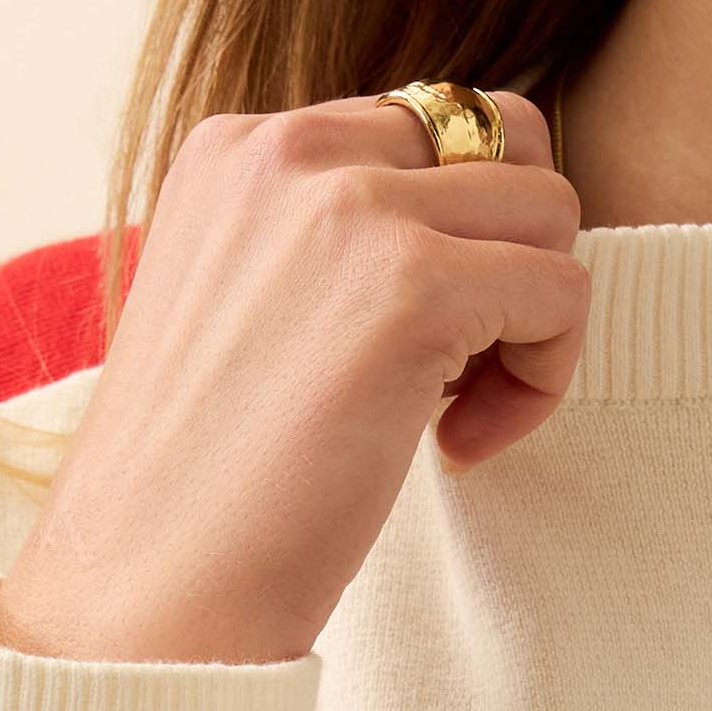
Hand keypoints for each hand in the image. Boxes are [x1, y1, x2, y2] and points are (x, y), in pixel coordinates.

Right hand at [0, 86, 586, 665]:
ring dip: (534, 324)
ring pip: (551, 211)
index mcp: (240, 145)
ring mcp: (351, 209)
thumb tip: (472, 231)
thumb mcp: (247, 310)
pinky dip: (543, 384)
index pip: (428, 126)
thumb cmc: (201, 486)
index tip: (407, 353)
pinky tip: (459, 449)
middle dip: (512, 259)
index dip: (455, 238)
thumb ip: (331, 244)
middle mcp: (289, 149)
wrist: (146, 584)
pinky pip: (565, 293)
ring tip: (457, 419)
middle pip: (508, 143)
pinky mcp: (413, 285)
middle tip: (456, 377)